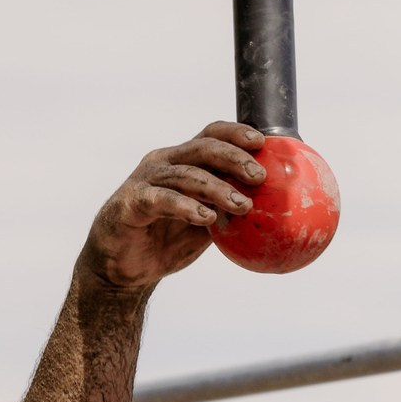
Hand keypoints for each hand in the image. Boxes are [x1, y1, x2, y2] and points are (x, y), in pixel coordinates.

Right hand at [82, 122, 270, 291]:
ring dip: (218, 189)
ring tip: (243, 205)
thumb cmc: (168, 241)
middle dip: (234, 158)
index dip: (236, 133)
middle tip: (259, 176)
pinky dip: (187, 207)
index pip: (211, 136)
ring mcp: (145, 180)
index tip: (264, 142)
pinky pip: (162, 200)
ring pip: (187, 175)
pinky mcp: (131, 202)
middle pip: (202, 148)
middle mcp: (164, 163)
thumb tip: (275, 211)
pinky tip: (207, 218)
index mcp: (182, 161)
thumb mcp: (208, 225)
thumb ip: (230, 211)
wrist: (125, 268)